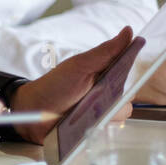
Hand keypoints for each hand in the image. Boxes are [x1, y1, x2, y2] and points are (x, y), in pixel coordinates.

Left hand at [10, 27, 133, 143]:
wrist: (32, 111)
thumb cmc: (54, 84)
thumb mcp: (79, 66)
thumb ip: (105, 52)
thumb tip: (128, 31)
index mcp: (107, 76)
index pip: (131, 75)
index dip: (133, 75)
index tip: (125, 78)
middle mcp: (108, 95)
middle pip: (128, 99)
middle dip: (113, 98)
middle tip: (93, 95)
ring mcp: (102, 114)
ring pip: (120, 116)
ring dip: (104, 114)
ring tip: (83, 110)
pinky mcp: (95, 131)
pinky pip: (108, 133)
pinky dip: (99, 130)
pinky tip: (84, 125)